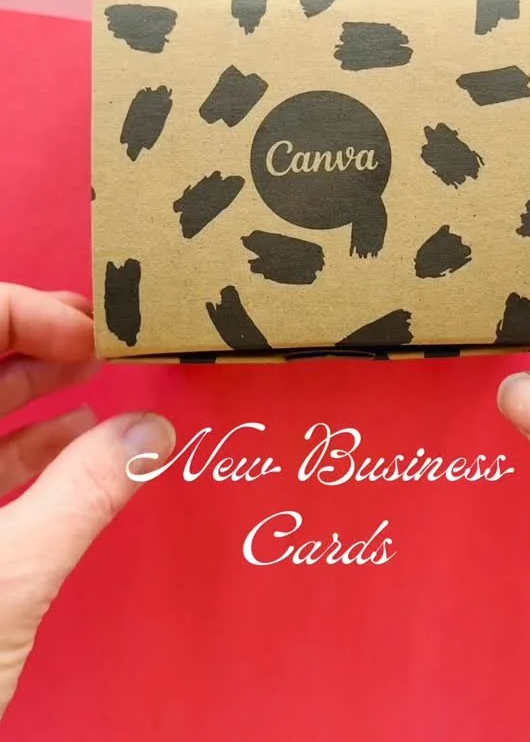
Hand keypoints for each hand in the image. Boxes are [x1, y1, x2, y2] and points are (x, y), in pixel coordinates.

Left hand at [0, 285, 175, 719]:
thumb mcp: (7, 582)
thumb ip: (82, 496)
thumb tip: (151, 434)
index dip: (22, 312)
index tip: (91, 330)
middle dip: (33, 339)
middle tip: (102, 336)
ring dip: (33, 388)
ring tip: (99, 374)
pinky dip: (24, 445)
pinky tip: (77, 440)